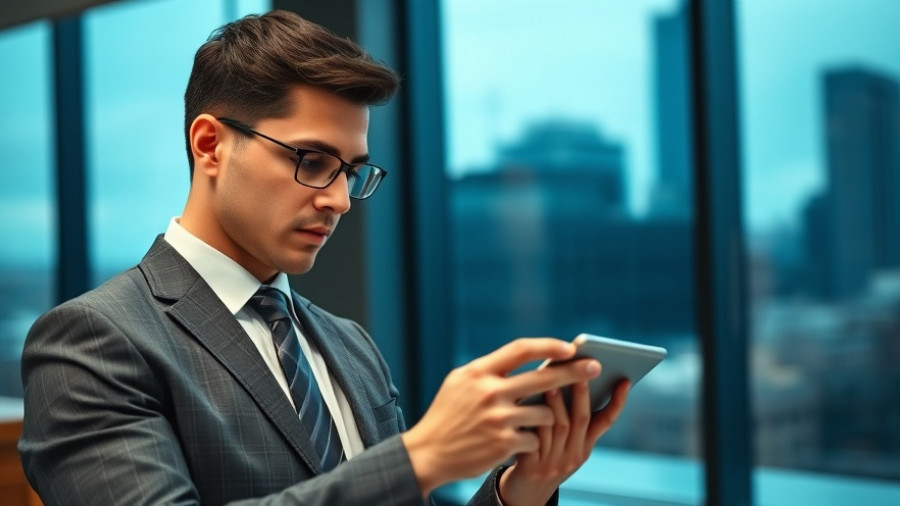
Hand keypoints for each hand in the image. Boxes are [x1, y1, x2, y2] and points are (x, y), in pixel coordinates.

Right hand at [400, 338, 601, 496]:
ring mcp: (498, 419)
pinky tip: (514, 442)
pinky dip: (530, 440)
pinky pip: (535, 437)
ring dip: (546, 417)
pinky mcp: (504, 443)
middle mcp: (489, 392)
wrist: (429, 453)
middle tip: (596, 368)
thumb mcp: (460, 382)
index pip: (520, 350)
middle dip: (574, 372)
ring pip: (545, 413)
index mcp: (478, 372)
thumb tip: (528, 357)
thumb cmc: (448, 414)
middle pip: (544, 378)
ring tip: (529, 422)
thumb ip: (490, 370)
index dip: (549, 346)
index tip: (571, 347)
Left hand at [498, 378, 630, 505]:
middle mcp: (573, 454)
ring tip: (551, 382)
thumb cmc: (544, 459)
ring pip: (560, 428)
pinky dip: (534, 420)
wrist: (526, 495)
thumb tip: (567, 377)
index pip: (606, 422)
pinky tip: (527, 405)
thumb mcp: (563, 444)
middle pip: (582, 420)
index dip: (617, 402)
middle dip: (582, 394)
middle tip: (581, 373)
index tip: (625, 381)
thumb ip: (567, 419)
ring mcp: (554, 461)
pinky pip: (535, 439)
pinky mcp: (533, 467)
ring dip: (556, 403)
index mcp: (584, 447)